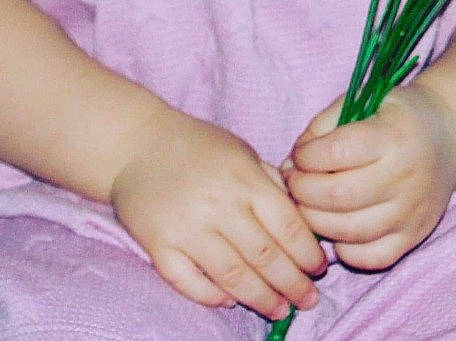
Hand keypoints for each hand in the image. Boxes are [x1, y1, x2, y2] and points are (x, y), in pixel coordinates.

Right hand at [109, 108, 325, 320]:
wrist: (136, 144)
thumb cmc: (197, 147)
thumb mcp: (242, 151)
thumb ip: (271, 183)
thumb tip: (303, 223)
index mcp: (244, 179)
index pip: (287, 226)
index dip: (308, 254)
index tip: (319, 269)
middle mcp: (217, 204)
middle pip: (265, 257)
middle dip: (292, 284)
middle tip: (308, 301)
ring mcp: (186, 227)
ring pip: (232, 276)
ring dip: (260, 299)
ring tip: (279, 311)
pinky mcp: (158, 245)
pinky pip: (188, 281)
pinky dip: (211, 297)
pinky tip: (230, 302)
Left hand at [283, 85, 455, 270]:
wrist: (448, 137)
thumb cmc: (394, 117)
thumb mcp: (363, 102)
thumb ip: (322, 127)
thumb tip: (288, 166)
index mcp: (392, 136)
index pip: (336, 152)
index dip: (306, 156)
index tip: (300, 155)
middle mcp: (405, 177)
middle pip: (337, 196)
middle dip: (301, 191)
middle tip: (294, 183)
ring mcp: (411, 211)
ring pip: (349, 231)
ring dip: (315, 221)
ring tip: (307, 205)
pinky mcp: (414, 236)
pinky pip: (371, 257)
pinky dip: (345, 250)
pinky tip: (336, 229)